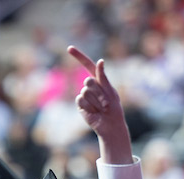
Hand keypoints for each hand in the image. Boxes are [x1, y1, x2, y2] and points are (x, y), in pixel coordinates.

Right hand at [68, 45, 132, 161]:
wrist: (110, 125)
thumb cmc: (114, 108)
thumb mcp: (110, 90)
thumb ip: (103, 77)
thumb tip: (100, 61)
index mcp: (98, 79)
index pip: (86, 64)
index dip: (78, 56)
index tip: (69, 48)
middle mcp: (90, 86)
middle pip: (88, 81)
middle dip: (98, 92)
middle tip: (105, 101)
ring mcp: (84, 95)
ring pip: (85, 92)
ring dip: (96, 101)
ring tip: (101, 108)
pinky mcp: (80, 104)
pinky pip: (81, 100)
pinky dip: (90, 106)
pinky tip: (94, 112)